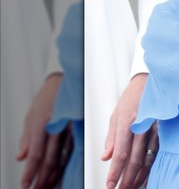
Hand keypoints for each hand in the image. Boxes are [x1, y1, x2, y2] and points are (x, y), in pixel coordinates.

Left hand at [17, 74, 71, 188]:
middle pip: (50, 159)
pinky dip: (68, 162)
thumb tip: (21, 157)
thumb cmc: (48, 96)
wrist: (67, 78)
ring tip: (50, 184)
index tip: (26, 184)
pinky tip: (65, 170)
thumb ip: (26, 138)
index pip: (35, 154)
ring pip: (64, 155)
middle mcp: (56, 127)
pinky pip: (74, 148)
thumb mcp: (30, 115)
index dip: (31, 172)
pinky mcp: (79, 126)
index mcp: (41, 123)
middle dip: (43, 177)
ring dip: (56, 173)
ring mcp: (69, 127)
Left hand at [101, 73, 157, 188]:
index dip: (115, 172)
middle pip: (134, 160)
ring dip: (140, 176)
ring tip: (133, 187)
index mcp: (127, 122)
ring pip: (148, 158)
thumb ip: (111, 137)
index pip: (120, 154)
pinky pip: (158, 151)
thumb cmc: (134, 95)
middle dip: (127, 179)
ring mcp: (155, 128)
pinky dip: (152, 166)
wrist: (156, 79)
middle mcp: (142, 126)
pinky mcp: (165, 129)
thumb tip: (105, 157)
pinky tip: (148, 174)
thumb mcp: (117, 113)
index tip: (110, 185)